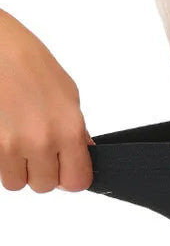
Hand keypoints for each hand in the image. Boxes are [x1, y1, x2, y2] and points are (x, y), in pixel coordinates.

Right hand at [0, 9, 94, 192]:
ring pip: (17, 182)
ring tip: (16, 142)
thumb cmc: (26, 60)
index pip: (77, 182)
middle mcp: (41, 141)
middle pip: (45, 185)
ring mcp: (10, 143)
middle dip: (41, 172)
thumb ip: (77, 131)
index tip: (64, 169)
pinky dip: (0, 159)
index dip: (70, 177)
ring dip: (17, 169)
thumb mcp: (67, 94)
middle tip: (36, 150)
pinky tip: (3, 136)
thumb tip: (84, 153)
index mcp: (68, 131)